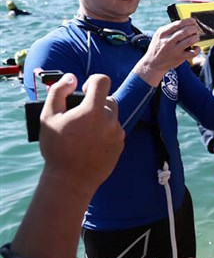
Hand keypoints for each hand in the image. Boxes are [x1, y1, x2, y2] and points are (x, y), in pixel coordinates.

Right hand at [39, 73, 124, 195]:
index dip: (93, 81)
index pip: (102, 81)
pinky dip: (105, 132)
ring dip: (100, 118)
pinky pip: (115, 131)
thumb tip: (71, 78)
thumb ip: (58, 92)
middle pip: (108, 99)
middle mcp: (110, 120)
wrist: (71, 179)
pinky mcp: (121, 145)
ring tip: (84, 132)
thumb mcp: (48, 117)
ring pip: (112, 116)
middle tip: (80, 116)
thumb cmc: (57, 148)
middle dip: (95, 102)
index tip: (85, 90)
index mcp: (93, 110)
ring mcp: (118, 133)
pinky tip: (91, 143)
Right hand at [135, 19, 200, 85]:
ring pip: (191, 40)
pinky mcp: (180, 58)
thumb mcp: (159, 35)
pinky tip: (195, 47)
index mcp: (163, 33)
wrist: (153, 63)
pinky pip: (193, 52)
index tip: (193, 21)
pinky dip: (197, 49)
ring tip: (196, 37)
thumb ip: (169, 28)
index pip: (178, 24)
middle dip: (194, 28)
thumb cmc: (158, 47)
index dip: (189, 21)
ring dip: (196, 37)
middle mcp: (168, 41)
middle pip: (186, 31)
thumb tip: (185, 23)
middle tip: (196, 29)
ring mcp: (175, 50)